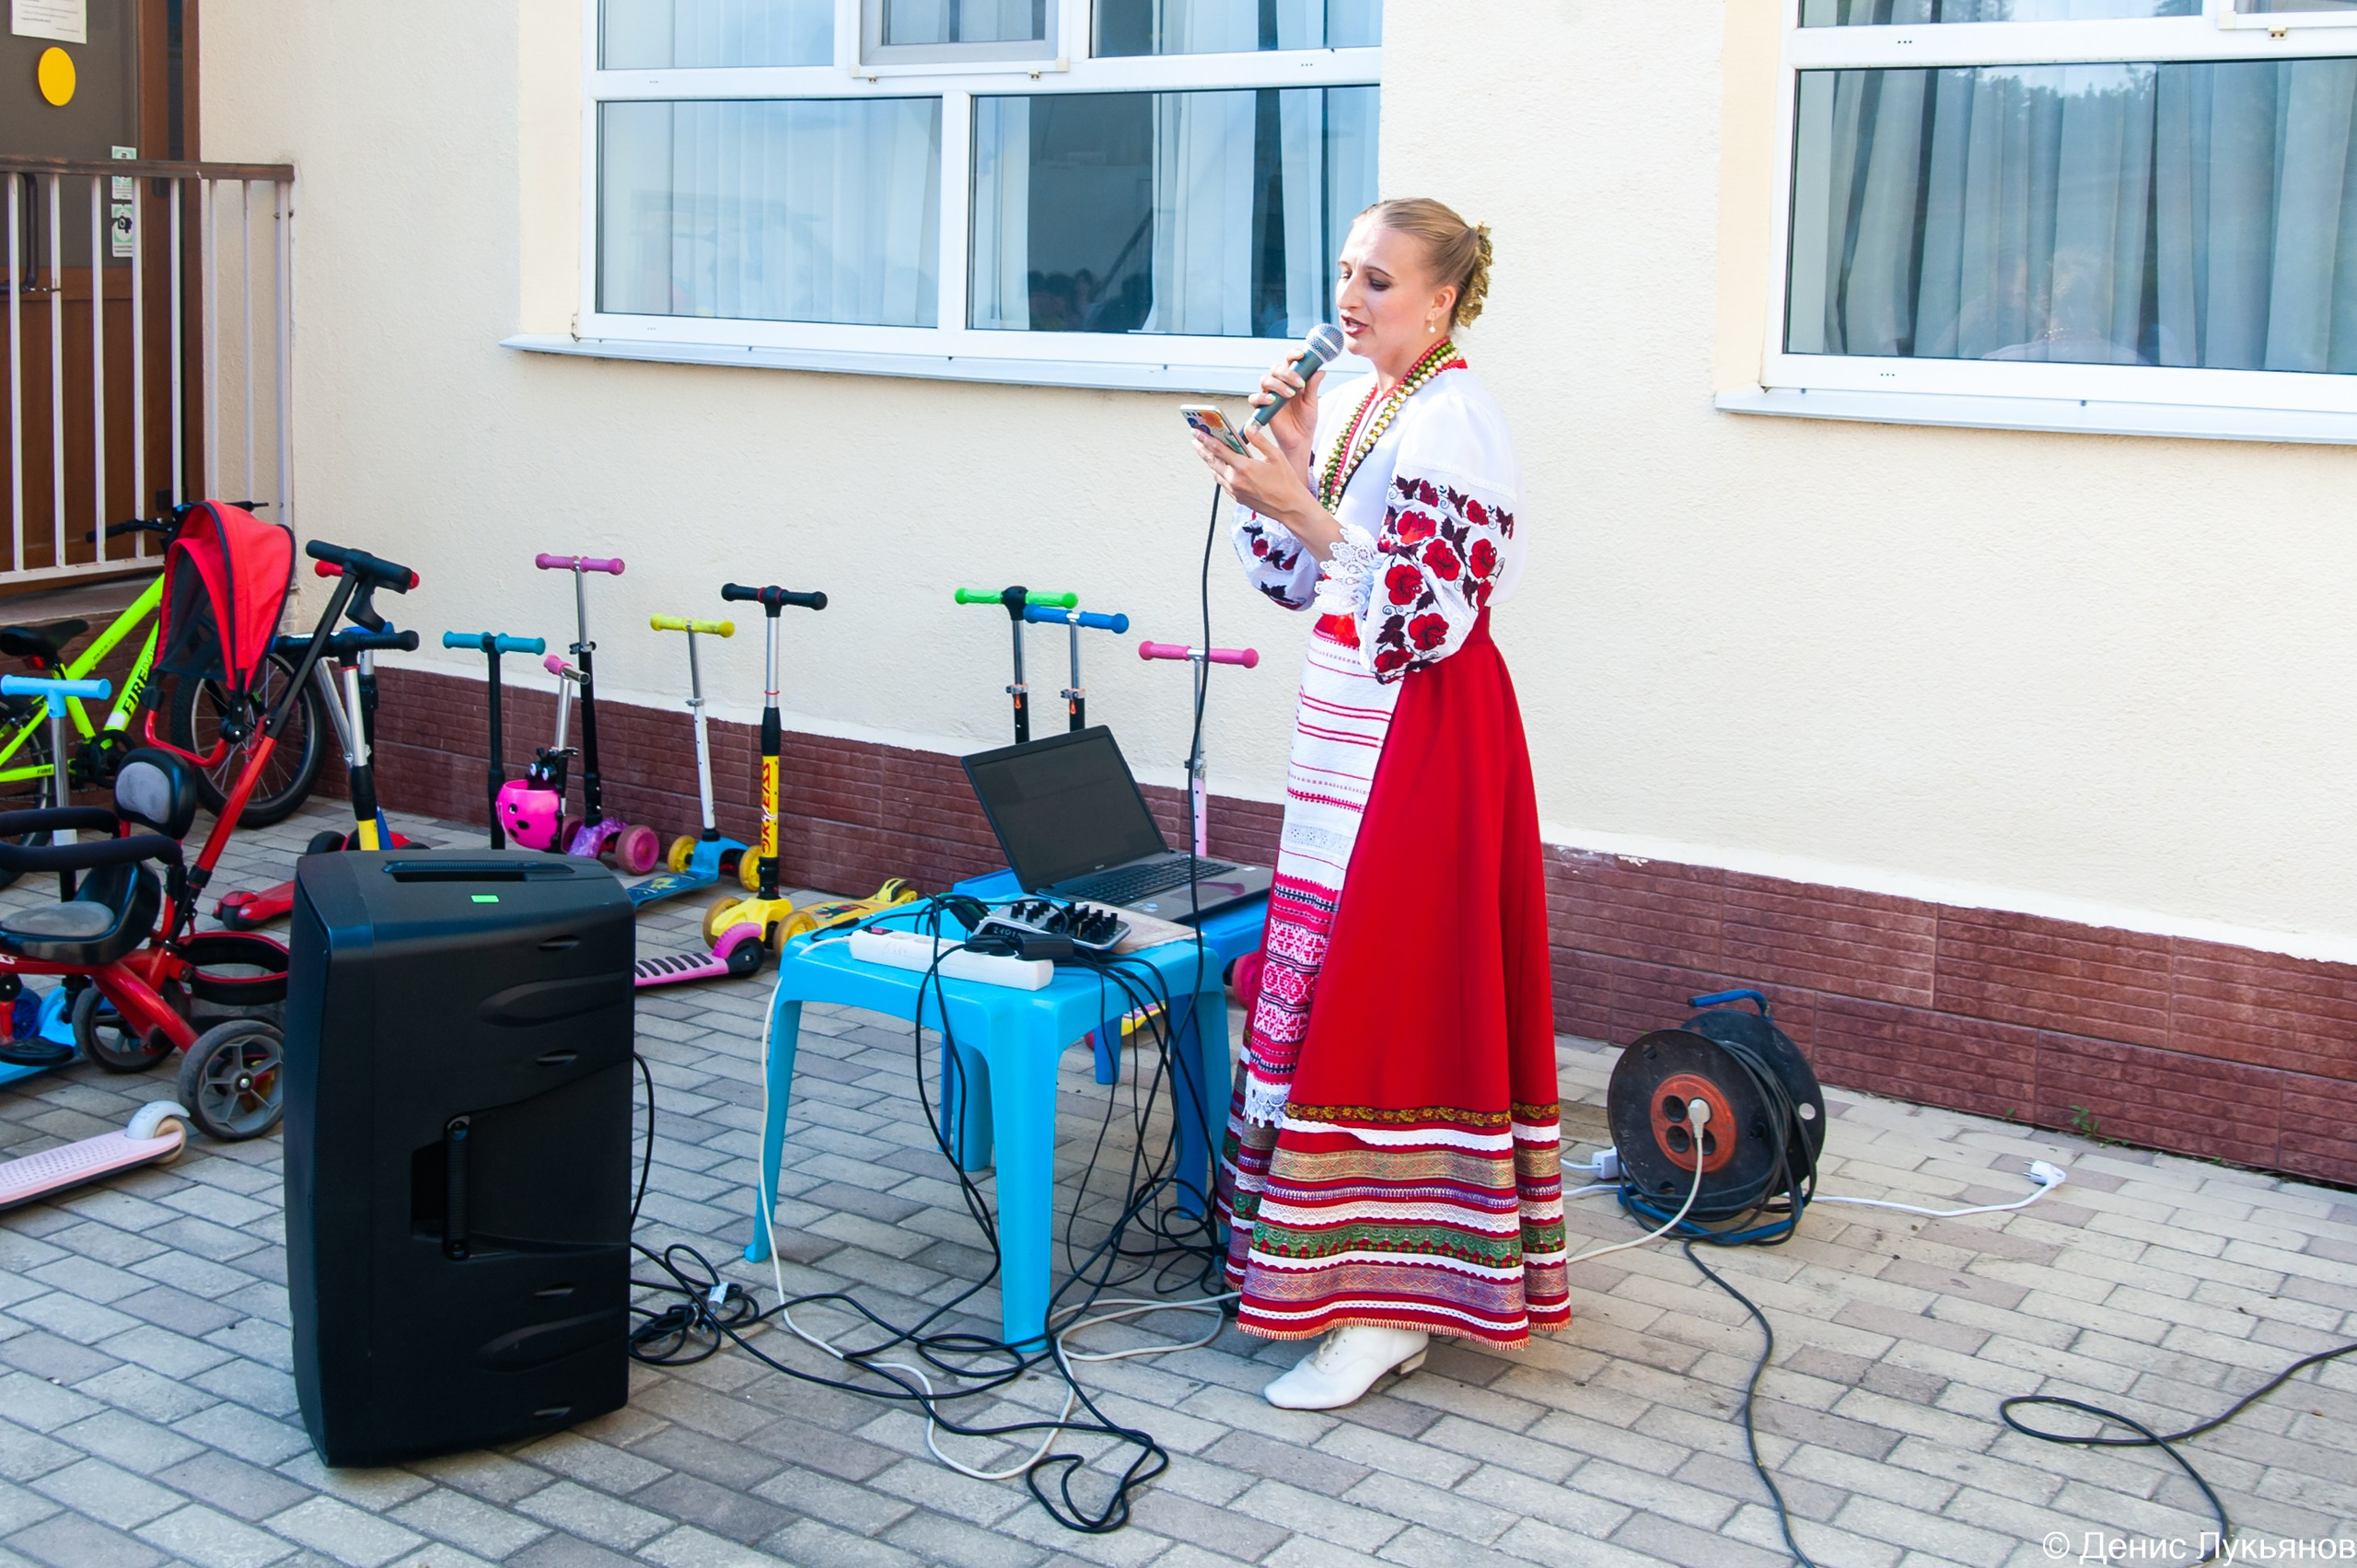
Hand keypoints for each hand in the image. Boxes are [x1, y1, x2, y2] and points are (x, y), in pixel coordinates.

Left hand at [1190, 421, 1341, 560]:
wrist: (1290, 508)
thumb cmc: (1286, 482)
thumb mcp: (1276, 456)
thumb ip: (1259, 440)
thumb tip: (1248, 427)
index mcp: (1244, 467)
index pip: (1218, 449)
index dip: (1205, 439)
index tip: (1196, 431)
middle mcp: (1236, 480)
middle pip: (1212, 461)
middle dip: (1202, 449)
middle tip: (1195, 439)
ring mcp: (1235, 490)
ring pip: (1215, 472)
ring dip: (1209, 461)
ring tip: (1204, 451)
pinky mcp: (1237, 498)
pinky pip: (1222, 483)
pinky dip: (1218, 473)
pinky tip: (1219, 467)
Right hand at [1246, 350, 1323, 469]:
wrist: (1300, 440)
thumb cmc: (1306, 420)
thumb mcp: (1312, 402)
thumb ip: (1313, 386)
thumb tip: (1320, 371)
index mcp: (1292, 379)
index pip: (1289, 360)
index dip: (1293, 354)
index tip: (1301, 355)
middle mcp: (1279, 384)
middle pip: (1276, 368)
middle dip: (1287, 373)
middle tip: (1299, 383)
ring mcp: (1269, 395)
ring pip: (1265, 380)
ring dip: (1278, 384)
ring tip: (1289, 394)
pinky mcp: (1262, 407)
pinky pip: (1255, 398)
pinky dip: (1262, 398)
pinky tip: (1272, 401)